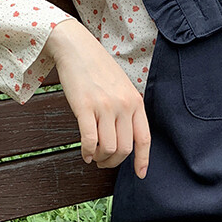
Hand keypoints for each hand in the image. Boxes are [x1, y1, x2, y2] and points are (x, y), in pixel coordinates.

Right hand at [44, 18, 150, 179]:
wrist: (76, 47)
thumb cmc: (98, 68)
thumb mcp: (122, 87)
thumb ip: (127, 109)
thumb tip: (123, 137)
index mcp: (135, 102)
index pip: (144, 139)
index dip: (143, 160)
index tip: (140, 174)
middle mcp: (123, 106)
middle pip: (124, 149)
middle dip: (114, 162)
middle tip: (104, 163)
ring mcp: (105, 106)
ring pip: (108, 148)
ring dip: (100, 159)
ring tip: (95, 158)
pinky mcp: (85, 107)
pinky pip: (90, 140)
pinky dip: (88, 152)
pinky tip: (85, 154)